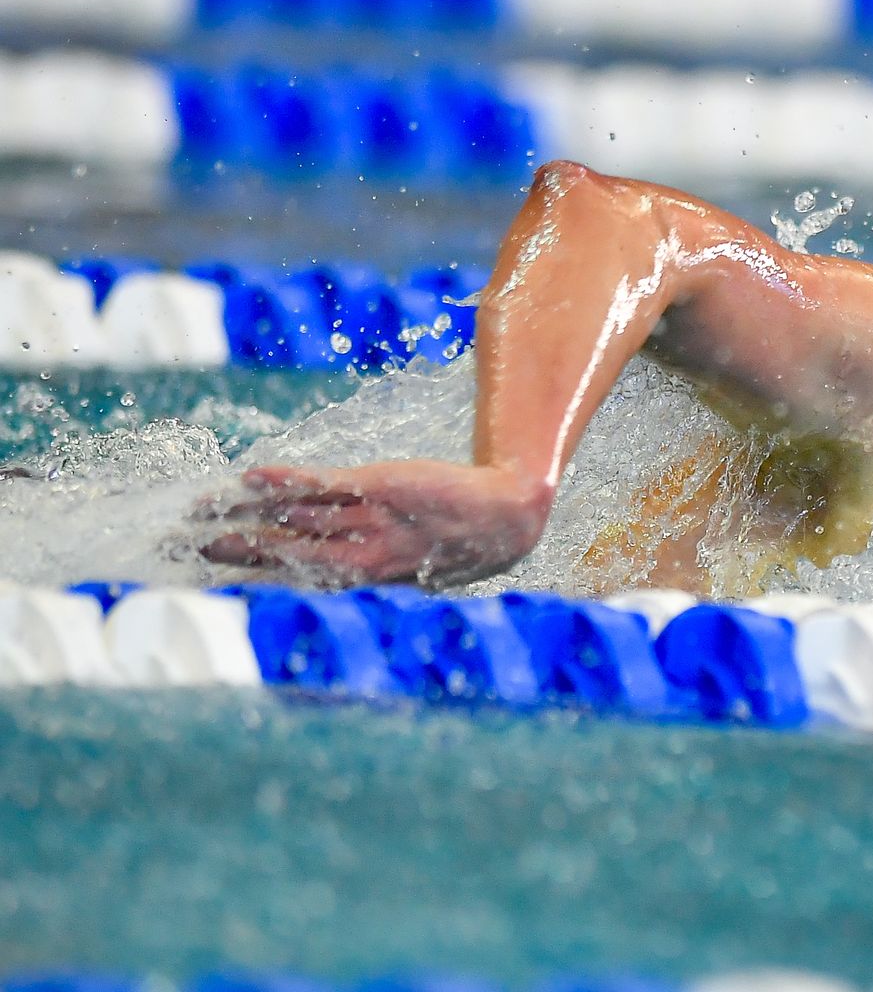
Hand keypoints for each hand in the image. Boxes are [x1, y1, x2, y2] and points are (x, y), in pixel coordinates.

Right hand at [198, 460, 550, 588]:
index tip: (206, 575)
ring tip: (201, 509)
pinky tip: (253, 477)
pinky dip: (290, 482)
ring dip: (247, 514)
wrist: (502, 518)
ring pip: (297, 519)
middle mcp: (358, 555)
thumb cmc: (452, 541)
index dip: (249, 575)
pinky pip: (328, 486)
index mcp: (360, 579)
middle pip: (284, 551)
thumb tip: (319, 574)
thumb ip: (362, 568)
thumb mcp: (404, 565)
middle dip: (234, 548)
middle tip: (184, 544)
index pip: (293, 577)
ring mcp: (368, 522)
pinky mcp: (380, 488)